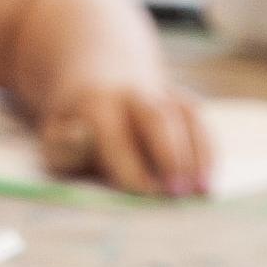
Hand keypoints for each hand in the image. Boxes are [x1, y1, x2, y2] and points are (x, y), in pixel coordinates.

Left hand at [37, 77, 208, 197]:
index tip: (143, 193)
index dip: (129, 164)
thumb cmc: (77, 125)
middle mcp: (134, 95)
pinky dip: (209, 152)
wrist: (99, 73)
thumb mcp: (55, 137)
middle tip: (176, 193)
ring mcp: (163, 94)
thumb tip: (82, 137)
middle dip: (169, 155)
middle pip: (158, 119)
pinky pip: (201, 123)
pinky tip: (210, 182)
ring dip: (198, 155)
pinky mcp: (184, 101)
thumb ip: (64, 147)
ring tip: (202, 191)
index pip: (115, 135)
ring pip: (187, 118)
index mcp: (96, 104)